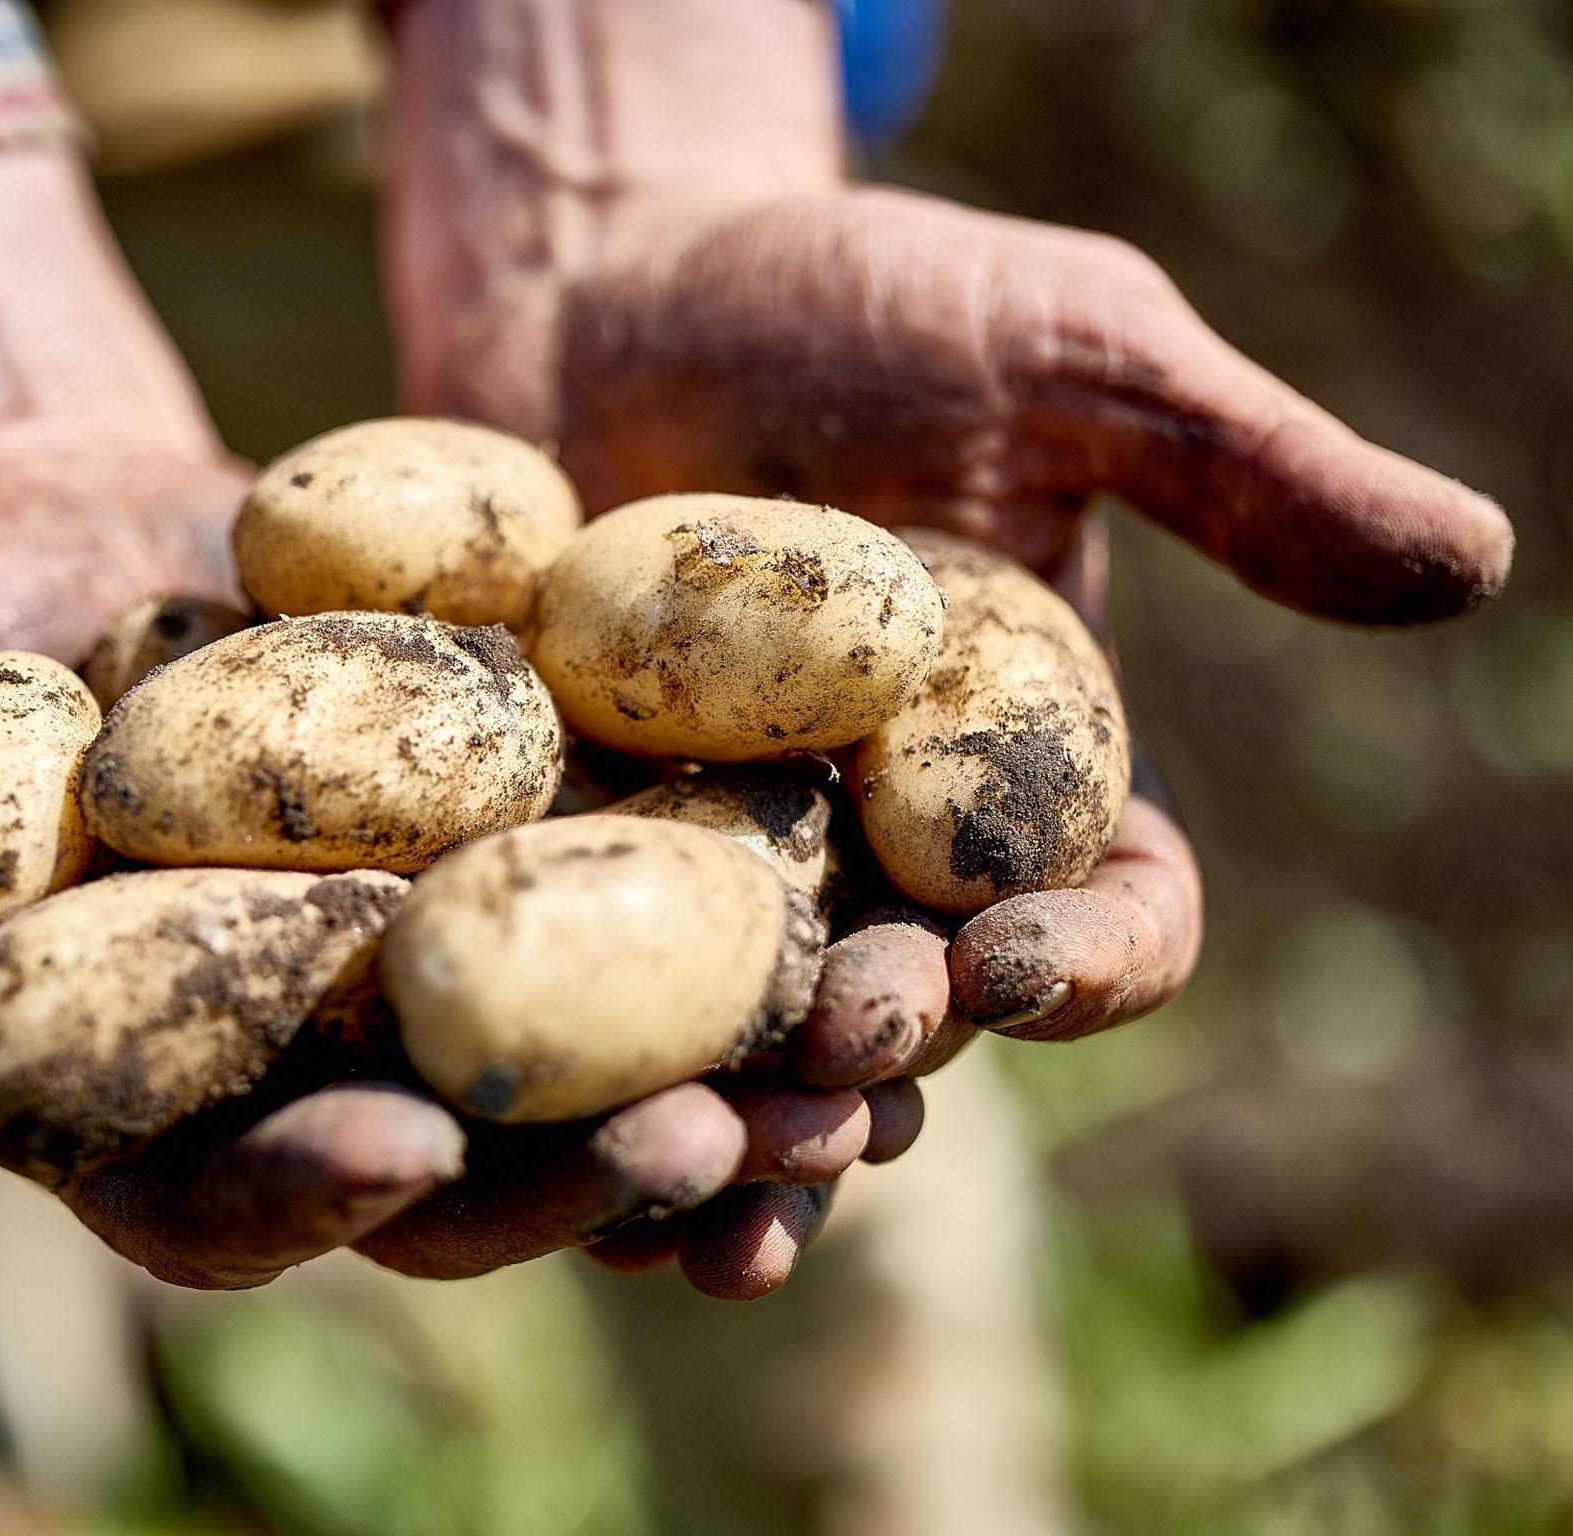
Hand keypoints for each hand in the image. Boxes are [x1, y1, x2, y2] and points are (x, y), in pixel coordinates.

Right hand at [0, 147, 876, 1292]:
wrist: (31, 488)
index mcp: (143, 1087)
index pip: (228, 1187)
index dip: (313, 1187)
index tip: (411, 1150)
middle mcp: (307, 1047)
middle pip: (457, 1155)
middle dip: (576, 1169)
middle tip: (704, 1148)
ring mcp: (430, 943)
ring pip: (587, 1053)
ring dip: (723, 1077)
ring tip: (843, 1071)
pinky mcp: (526, 827)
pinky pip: (654, 891)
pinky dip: (760, 919)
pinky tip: (870, 916)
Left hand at [398, 185, 1508, 1291]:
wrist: (612, 284)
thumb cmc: (850, 302)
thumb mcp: (1065, 354)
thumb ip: (1241, 468)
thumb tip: (1472, 560)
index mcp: (1035, 766)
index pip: (1118, 917)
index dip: (1094, 962)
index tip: (1020, 955)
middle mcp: (890, 850)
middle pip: (929, 1012)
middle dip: (898, 1046)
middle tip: (843, 1039)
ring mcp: (728, 866)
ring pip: (762, 1047)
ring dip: (752, 1119)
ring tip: (699, 1155)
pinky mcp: (585, 856)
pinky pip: (599, 1001)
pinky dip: (598, 1086)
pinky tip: (565, 1152)